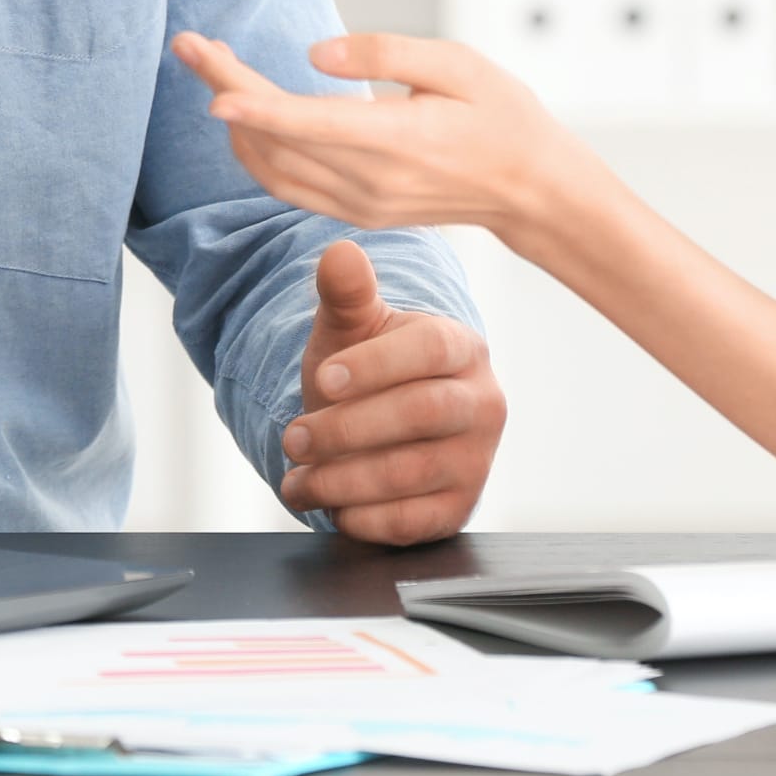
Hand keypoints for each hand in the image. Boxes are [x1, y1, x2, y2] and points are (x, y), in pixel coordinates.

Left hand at [169, 29, 590, 241]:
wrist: (530, 189)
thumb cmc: (501, 115)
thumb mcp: (458, 64)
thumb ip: (386, 53)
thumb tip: (316, 52)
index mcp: (397, 141)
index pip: (309, 126)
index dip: (255, 105)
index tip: (210, 86)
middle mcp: (370, 182)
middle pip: (277, 140)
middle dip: (225, 88)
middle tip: (188, 45)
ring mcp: (360, 204)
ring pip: (272, 169)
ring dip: (235, 120)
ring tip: (211, 65)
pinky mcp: (356, 212)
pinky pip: (288, 185)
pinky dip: (257, 148)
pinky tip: (246, 111)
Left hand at [280, 238, 505, 544]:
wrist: (382, 429)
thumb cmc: (366, 370)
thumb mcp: (352, 328)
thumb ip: (347, 293)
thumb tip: (339, 252)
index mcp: (462, 347)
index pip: (431, 349)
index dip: (376, 364)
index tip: (324, 376)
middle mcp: (482, 402)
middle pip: (421, 413)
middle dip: (346, 429)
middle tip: (293, 438)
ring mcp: (476, 460)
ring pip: (411, 473)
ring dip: (341, 480)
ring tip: (297, 476)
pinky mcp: (457, 509)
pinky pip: (411, 523)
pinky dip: (361, 518)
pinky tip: (328, 505)